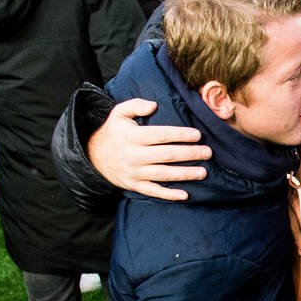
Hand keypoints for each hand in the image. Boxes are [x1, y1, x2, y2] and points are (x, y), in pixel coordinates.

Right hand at [89, 97, 210, 200]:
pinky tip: (185, 195)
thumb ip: (135, 105)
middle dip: (189, 154)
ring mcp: (135, 172)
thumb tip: (154, 105)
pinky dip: (169, 195)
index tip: (197, 135)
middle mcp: (134, 156)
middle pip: (167, 155)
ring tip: (204, 172)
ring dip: (185, 174)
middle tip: (208, 152)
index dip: (181, 135)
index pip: (161, 135)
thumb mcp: (118, 113)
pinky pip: (154, 191)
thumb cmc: (113, 132)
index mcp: (133, 137)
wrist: (92, 155)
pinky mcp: (134, 185)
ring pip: (163, 174)